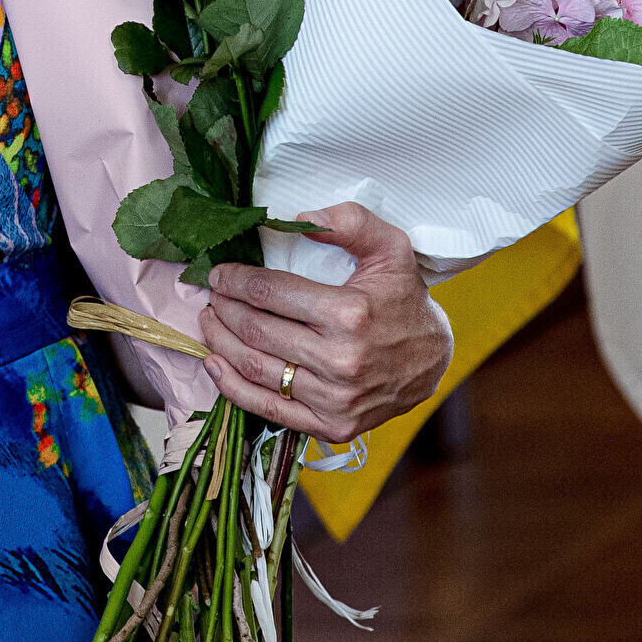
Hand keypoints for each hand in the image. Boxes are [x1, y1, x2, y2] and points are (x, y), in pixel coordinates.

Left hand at [196, 202, 451, 443]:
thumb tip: (301, 216)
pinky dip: (233, 387)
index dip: (236, 280)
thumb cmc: (404, 298)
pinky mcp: (332, 425)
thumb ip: (351, 222)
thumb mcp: (391, 247)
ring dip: (220, 342)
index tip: (219, 273)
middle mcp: (341, 360)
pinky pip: (268, 408)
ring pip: (256, 368)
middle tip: (211, 294)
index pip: (271, 292)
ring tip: (209, 321)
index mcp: (350, 313)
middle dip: (224, 307)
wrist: (432, 359)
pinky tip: (215, 363)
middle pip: (256, 330)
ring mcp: (335, 399)